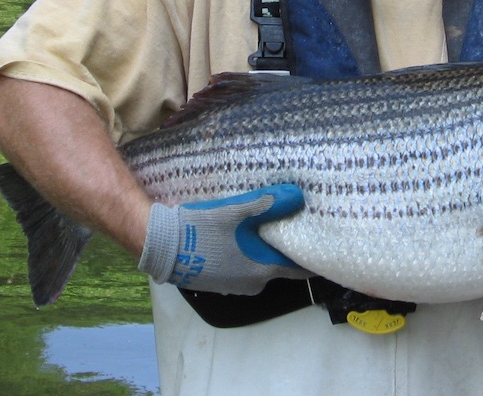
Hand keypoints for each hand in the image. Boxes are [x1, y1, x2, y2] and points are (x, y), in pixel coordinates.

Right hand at [138, 184, 311, 294]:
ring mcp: (234, 286)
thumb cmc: (203, 230)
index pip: (298, 268)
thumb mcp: (237, 211)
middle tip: (292, 224)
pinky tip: (239, 238)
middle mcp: (253, 284)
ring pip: (259, 267)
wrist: (163, 246)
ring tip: (265, 227)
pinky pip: (242, 268)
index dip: (309, 254)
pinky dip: (246, 255)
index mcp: (262, 269)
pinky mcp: (219, 282)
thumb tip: (298, 197)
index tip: (319, 240)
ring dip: (263, 251)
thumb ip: (269, 203)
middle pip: (279, 265)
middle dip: (285, 248)